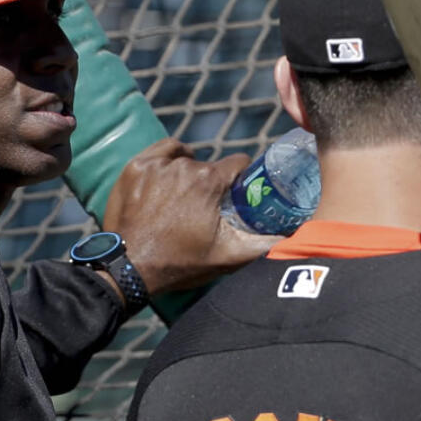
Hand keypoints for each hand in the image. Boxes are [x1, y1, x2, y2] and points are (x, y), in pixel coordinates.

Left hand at [104, 137, 281, 295]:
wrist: (129, 268)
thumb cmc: (179, 263)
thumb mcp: (227, 257)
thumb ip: (263, 245)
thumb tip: (291, 239)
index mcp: (210, 181)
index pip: (239, 165)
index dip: (242, 180)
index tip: (237, 196)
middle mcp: (185, 165)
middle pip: (210, 166)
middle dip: (212, 185)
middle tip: (203, 211)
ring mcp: (157, 164)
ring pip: (186, 159)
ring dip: (188, 175)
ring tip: (182, 201)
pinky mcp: (136, 166)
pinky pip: (162, 151)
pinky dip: (168, 160)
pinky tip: (170, 176)